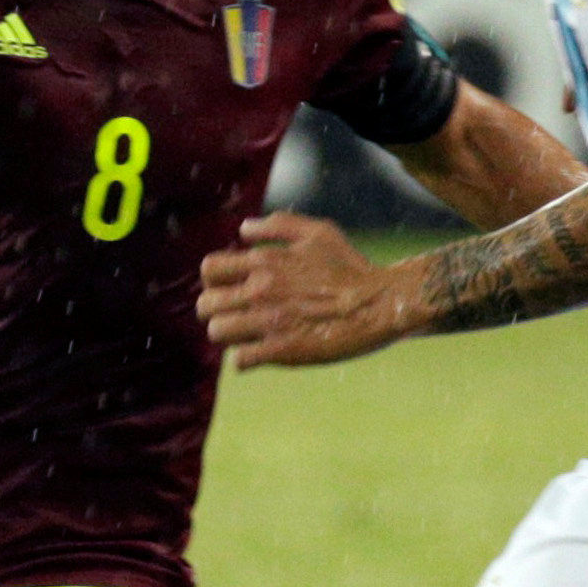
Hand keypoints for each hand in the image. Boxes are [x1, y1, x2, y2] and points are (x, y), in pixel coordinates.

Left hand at [195, 213, 409, 368]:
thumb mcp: (318, 232)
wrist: (381, 303)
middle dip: (215, 312)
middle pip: (206, 305)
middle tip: (234, 317)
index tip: (229, 290)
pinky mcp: (283, 350)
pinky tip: (262, 354)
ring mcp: (270, 321)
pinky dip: (246, 359)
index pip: (210, 270)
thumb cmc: (352, 267)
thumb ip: (278, 225)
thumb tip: (243, 230)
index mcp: (265, 261)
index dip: (214, 282)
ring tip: (246, 336)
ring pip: (218, 332)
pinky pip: (240, 360)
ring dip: (229, 336)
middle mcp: (261, 290)